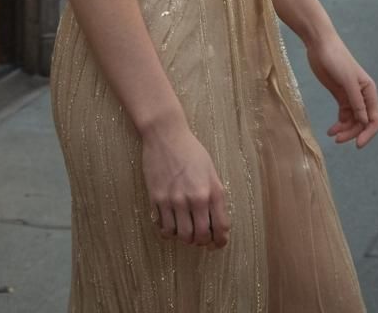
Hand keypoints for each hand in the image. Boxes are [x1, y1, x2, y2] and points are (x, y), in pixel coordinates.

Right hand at [141, 120, 230, 249]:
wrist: (165, 135)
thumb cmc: (190, 150)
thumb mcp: (211, 171)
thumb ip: (215, 195)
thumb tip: (217, 221)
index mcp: (211, 191)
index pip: (220, 228)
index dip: (220, 240)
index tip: (217, 243)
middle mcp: (194, 199)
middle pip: (200, 237)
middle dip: (201, 242)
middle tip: (199, 237)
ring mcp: (174, 200)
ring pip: (181, 236)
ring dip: (184, 238)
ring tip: (185, 230)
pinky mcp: (157, 199)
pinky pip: (163, 227)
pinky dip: (168, 232)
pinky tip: (170, 224)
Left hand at [306, 32, 377, 147]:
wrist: (320, 45)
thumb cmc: (335, 59)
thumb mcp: (347, 81)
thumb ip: (356, 101)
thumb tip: (365, 122)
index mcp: (369, 91)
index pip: (374, 118)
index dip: (368, 133)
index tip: (358, 145)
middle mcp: (362, 95)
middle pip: (362, 122)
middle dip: (352, 132)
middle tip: (338, 140)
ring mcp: (351, 96)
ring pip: (353, 120)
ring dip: (345, 130)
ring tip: (332, 134)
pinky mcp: (340, 95)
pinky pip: (344, 115)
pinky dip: (339, 124)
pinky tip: (331, 130)